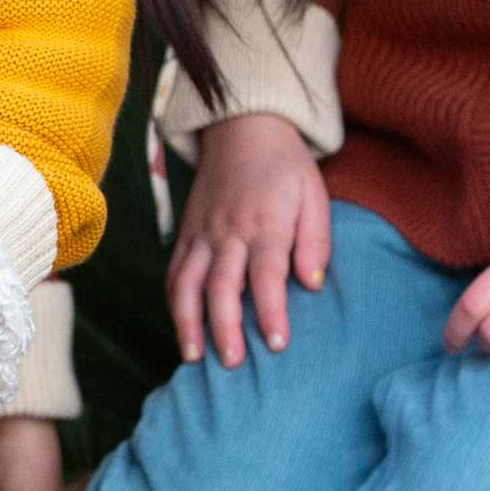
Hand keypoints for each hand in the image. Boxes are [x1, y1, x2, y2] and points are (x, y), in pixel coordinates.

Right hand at [166, 113, 329, 367]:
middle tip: (232, 363)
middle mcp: (228, 231)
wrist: (241, 127)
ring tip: (193, 357)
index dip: (272, 311)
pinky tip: (181, 328)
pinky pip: (174, 271)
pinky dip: (174, 302)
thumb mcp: (314, 194)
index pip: (267, 274)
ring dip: (187, 321)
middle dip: (224, 327)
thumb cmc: (285, 165)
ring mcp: (201, 232)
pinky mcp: (186, 232)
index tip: (277, 344)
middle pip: (221, 285)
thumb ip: (316, 240)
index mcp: (266, 222)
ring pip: (187, 282)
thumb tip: (312, 284)